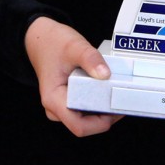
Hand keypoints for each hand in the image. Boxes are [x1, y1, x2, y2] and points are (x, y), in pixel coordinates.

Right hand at [24, 17, 119, 137]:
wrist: (41, 39)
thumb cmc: (53, 43)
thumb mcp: (74, 46)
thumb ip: (90, 59)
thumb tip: (105, 75)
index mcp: (54, 99)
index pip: (79, 126)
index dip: (101, 123)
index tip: (117, 109)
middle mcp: (55, 108)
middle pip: (85, 125)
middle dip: (106, 117)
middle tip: (123, 100)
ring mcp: (61, 107)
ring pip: (86, 120)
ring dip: (103, 111)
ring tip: (117, 94)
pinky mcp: (67, 102)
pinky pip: (85, 110)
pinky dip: (98, 104)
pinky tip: (108, 92)